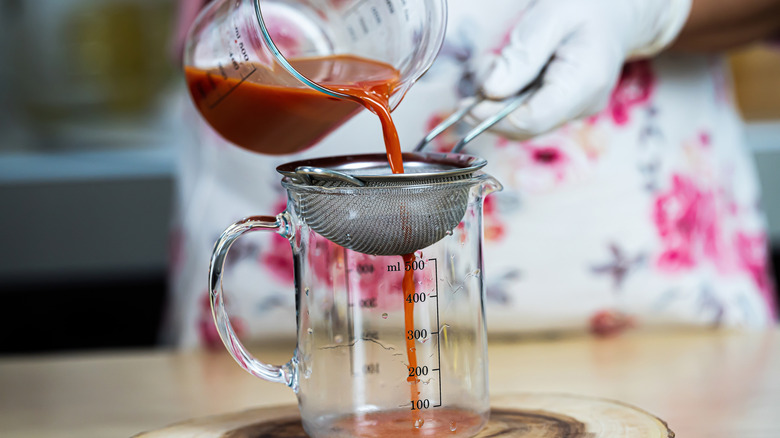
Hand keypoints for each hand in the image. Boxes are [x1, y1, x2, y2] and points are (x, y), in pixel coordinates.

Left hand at [469, 0, 691, 139]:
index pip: (532, 120)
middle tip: (469, 91)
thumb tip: (490, 91)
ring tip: (489, 70)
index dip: (494, 118)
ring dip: (495, 104)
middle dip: (490, 112)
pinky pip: (527, 114)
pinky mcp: (562, 108)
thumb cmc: (587, 7)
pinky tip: (501, 78)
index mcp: (584, 84)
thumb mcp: (552, 16)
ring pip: (522, 124)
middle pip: (524, 128)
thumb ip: (522, 54)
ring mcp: (572, 111)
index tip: (468, 104)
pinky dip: (506, 101)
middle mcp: (581, 106)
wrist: (616, 11)